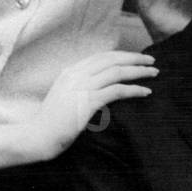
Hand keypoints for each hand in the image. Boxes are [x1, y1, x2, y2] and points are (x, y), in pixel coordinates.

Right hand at [37, 50, 157, 157]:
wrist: (38, 136)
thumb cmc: (52, 122)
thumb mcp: (64, 96)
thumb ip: (79, 87)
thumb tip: (100, 85)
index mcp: (71, 71)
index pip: (102, 56)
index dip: (122, 55)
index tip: (137, 57)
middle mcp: (76, 74)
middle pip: (112, 59)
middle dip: (135, 58)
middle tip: (152, 60)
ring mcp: (81, 87)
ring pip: (117, 72)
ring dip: (138, 71)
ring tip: (153, 73)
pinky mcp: (87, 102)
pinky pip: (117, 91)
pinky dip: (134, 89)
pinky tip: (145, 92)